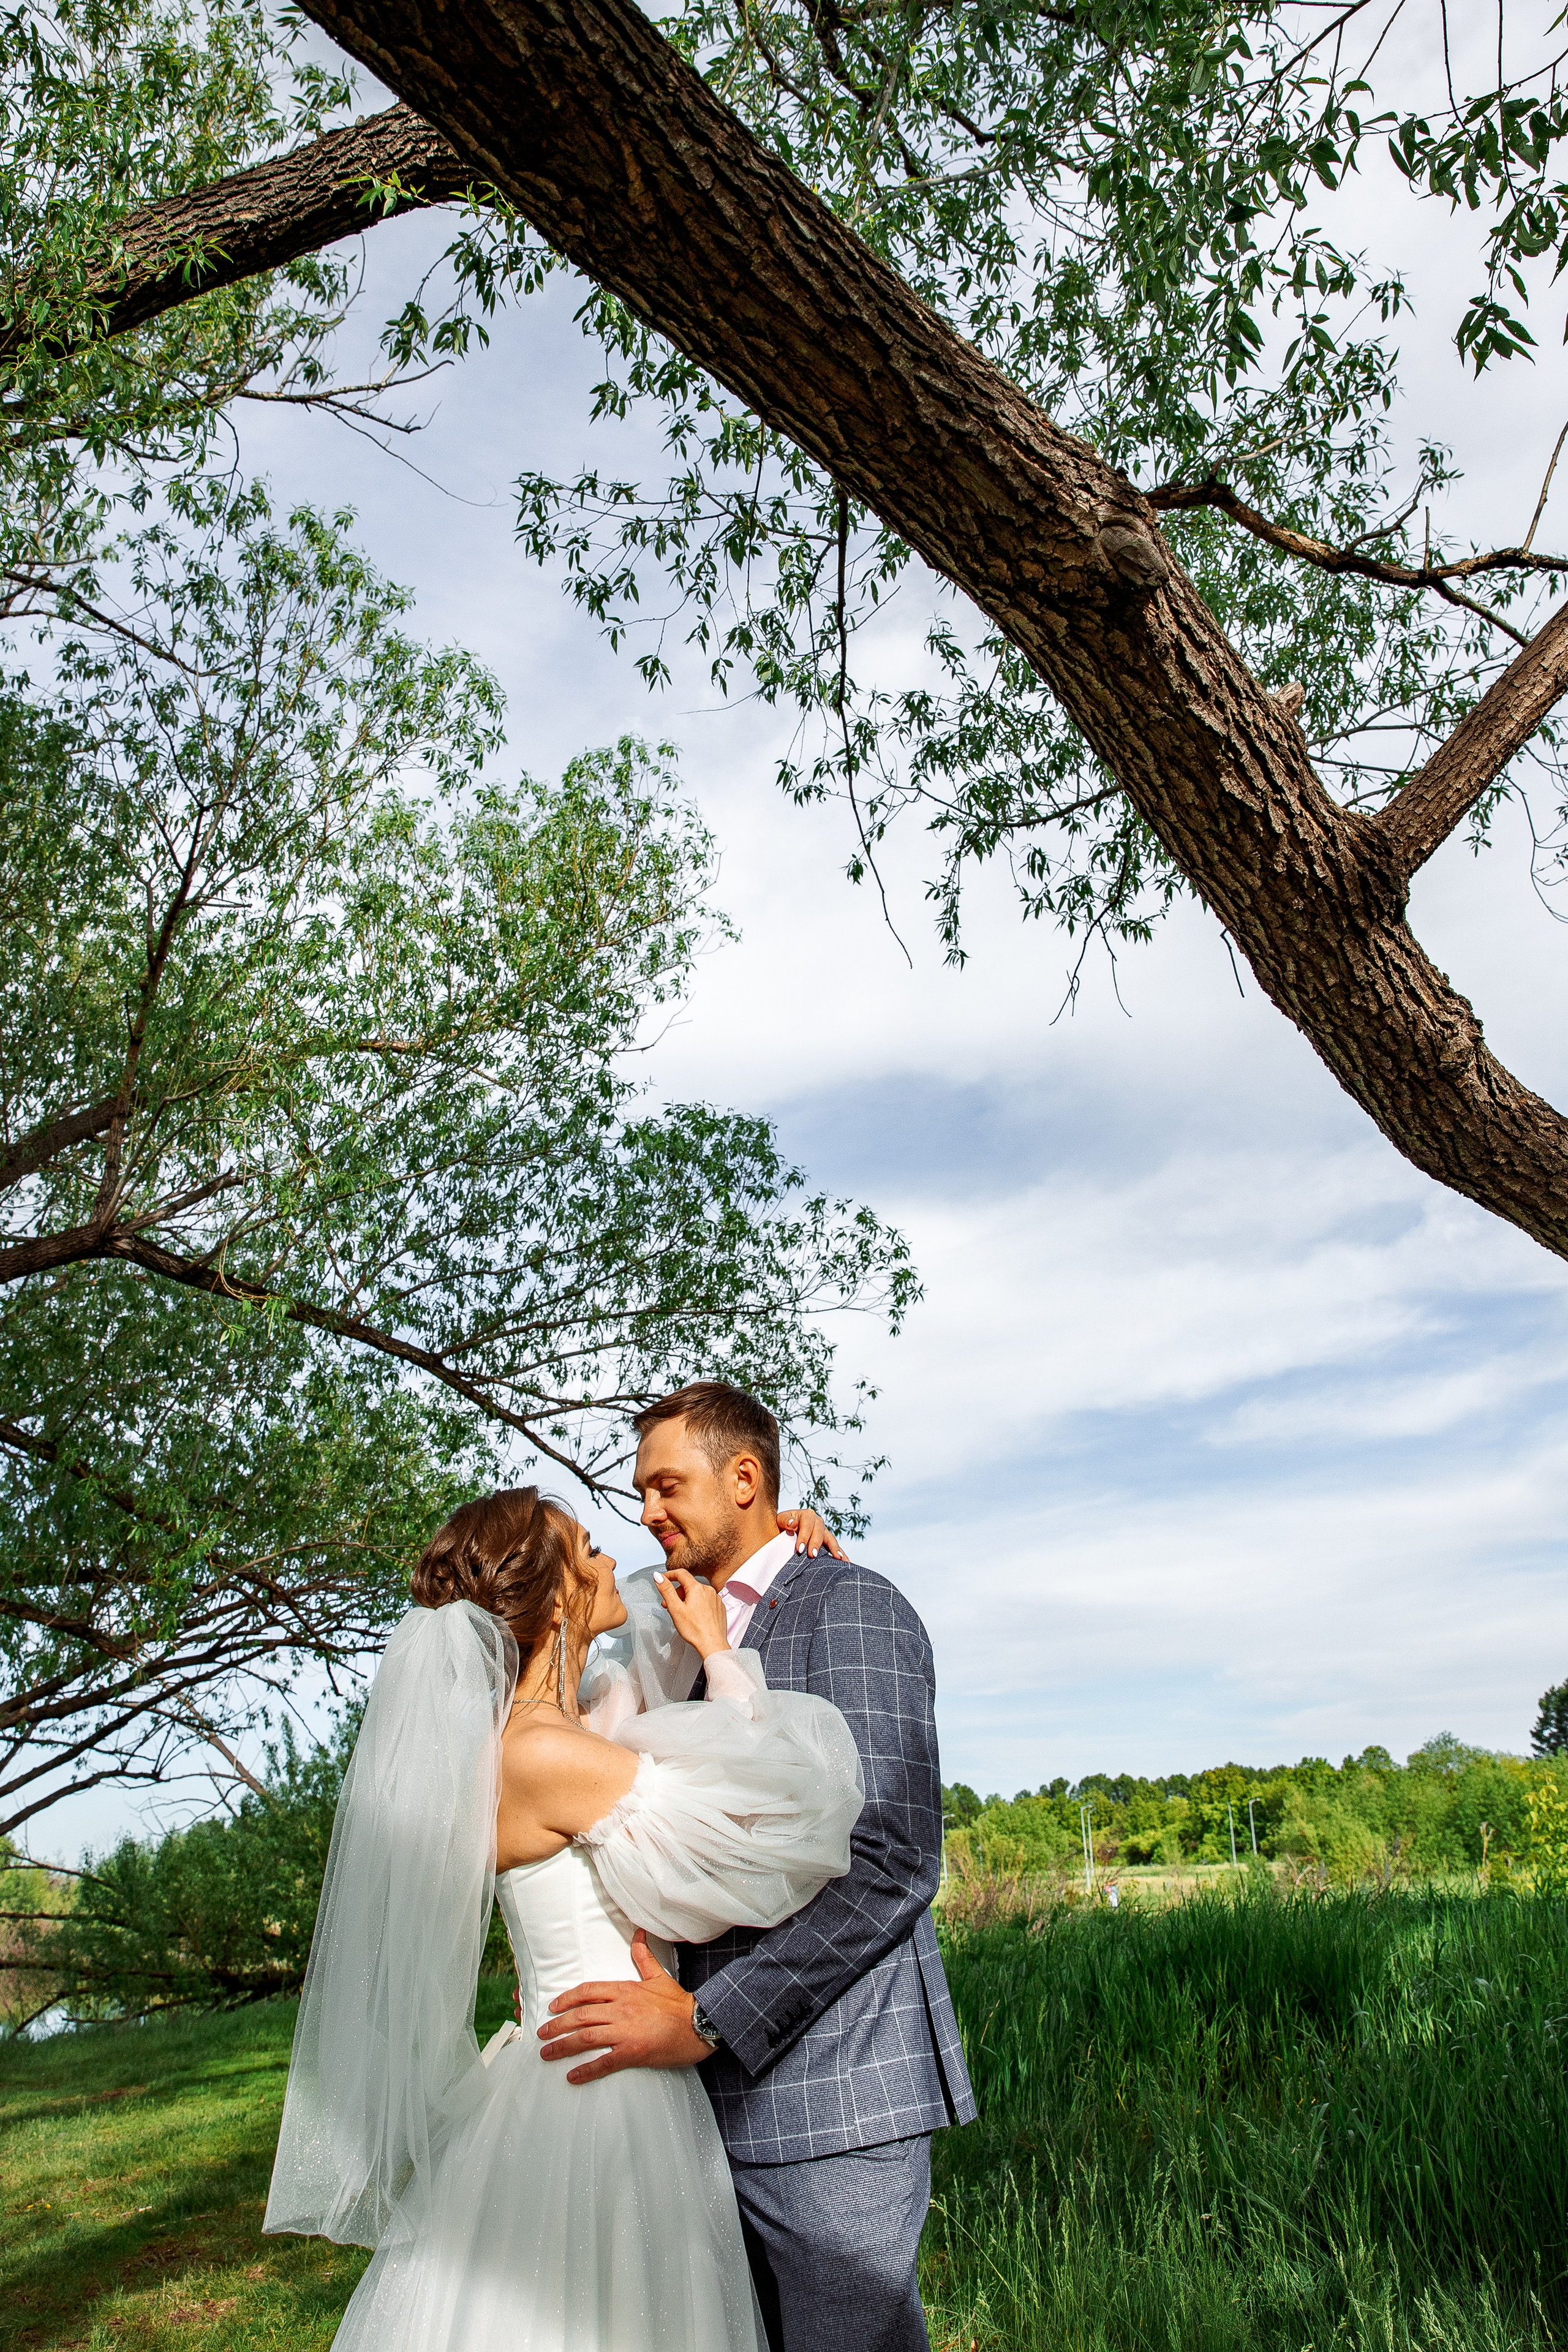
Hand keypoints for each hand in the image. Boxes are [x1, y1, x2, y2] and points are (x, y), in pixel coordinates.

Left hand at [538, 1929, 711, 2083]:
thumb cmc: (679, 2003)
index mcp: (625, 1990)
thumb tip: (638, 1934)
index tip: (553, 2007)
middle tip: (541, 2033)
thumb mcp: (659, 1976)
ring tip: (547, 2053)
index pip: (588, 1991)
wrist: (700, 2024)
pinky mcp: (633, 2052)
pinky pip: (604, 2062)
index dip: (567, 1999)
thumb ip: (643, 1957)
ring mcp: (626, 2031)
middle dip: (557, 2024)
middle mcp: (621, 2009)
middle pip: (581, 2015)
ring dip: (563, 2046)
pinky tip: (572, 2076)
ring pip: (586, 2037)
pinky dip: (586, 2070)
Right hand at [653, 1564, 728, 1657]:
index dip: (669, 1575)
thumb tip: (658, 1576)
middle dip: (676, 1593)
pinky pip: (706, 1600)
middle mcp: (708, 1590)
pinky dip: (697, 1604)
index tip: (663, 1579)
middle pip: (688, 1585)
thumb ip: (666, 1590)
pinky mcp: (719, 1607)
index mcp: (697, 1588)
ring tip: (682, 1613)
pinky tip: (694, 1616)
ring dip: (687, 1599)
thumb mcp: (675, 1609)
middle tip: (668, 1605)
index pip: (681, 1573)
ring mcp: (715, 1599)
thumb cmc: (695, 1630)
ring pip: (697, 1593)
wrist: (713, 1645)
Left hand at [777, 1508, 847, 1558]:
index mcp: (806, 1515)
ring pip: (830, 1539)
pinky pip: (835, 1547)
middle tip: (812, 1555)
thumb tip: (793, 1524)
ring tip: (838, 1558)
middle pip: (819, 1532)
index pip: (807, 1525)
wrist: (785, 1529)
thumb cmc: (782, 1525)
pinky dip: (841, 1554)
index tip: (799, 1549)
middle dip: (816, 1544)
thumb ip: (785, 1520)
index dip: (804, 1536)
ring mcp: (824, 1531)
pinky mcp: (827, 1541)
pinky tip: (846, 1562)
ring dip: (834, 1549)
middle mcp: (817, 1521)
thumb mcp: (780, 1520)